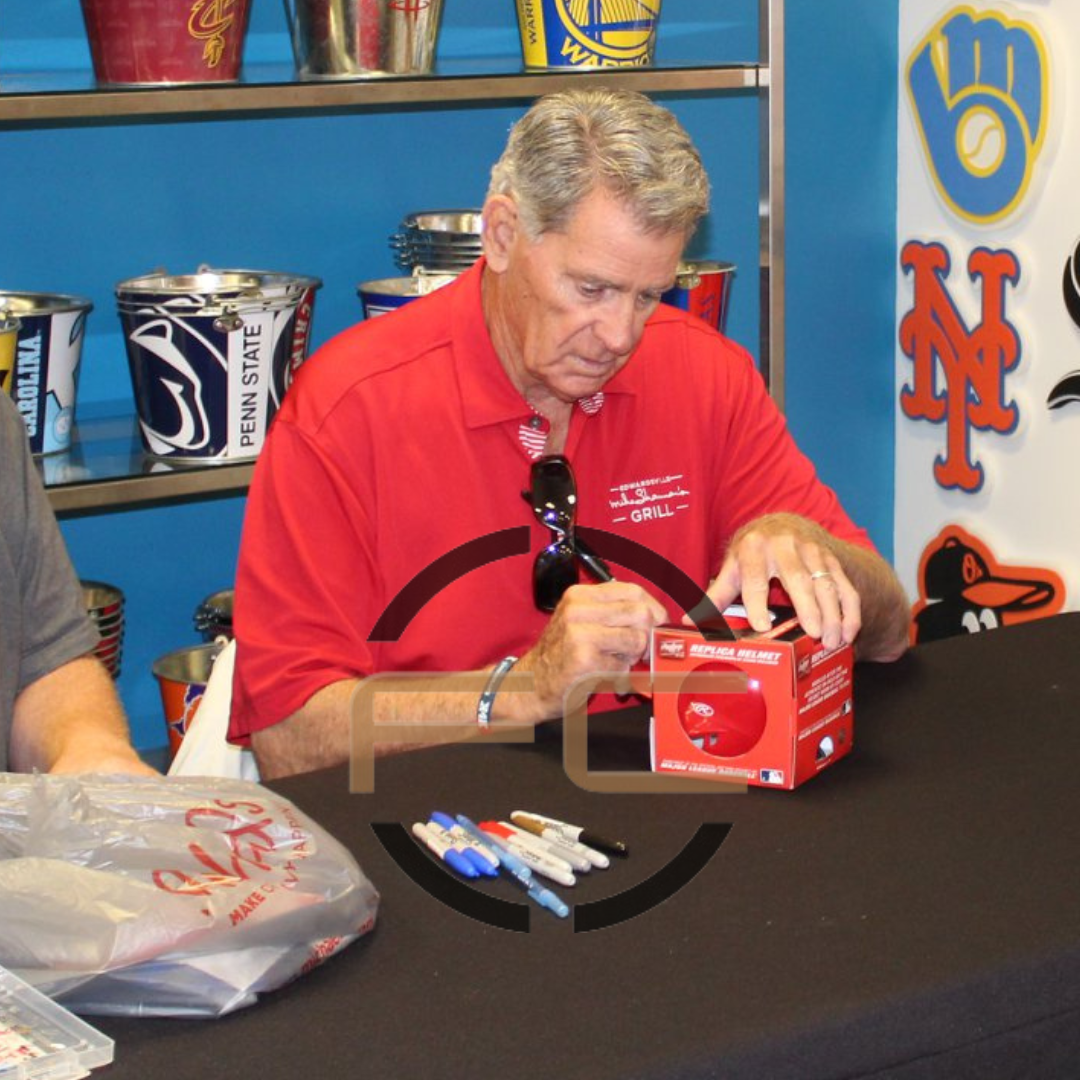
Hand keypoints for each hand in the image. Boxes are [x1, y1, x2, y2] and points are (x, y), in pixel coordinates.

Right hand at [517, 581, 668, 719]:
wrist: (530, 684)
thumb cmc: (561, 655)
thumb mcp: (581, 621)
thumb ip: (614, 613)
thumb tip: (656, 616)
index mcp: (579, 595)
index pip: (633, 591)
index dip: (653, 608)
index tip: (657, 624)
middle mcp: (578, 610)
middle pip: (640, 613)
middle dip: (647, 635)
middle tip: (640, 651)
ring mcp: (580, 634)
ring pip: (636, 639)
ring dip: (632, 657)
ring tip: (615, 662)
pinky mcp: (585, 660)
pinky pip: (623, 665)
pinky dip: (619, 674)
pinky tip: (602, 674)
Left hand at [687, 513, 860, 650]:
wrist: (784, 523)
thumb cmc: (753, 552)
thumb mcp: (731, 568)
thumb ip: (713, 596)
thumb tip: (688, 622)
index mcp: (753, 549)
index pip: (754, 578)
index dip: (757, 602)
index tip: (763, 625)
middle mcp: (784, 547)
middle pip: (797, 580)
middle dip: (808, 608)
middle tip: (814, 635)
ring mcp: (811, 552)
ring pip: (826, 584)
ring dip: (833, 614)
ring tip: (833, 641)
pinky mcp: (831, 560)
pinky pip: (845, 586)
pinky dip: (849, 611)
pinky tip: (848, 633)